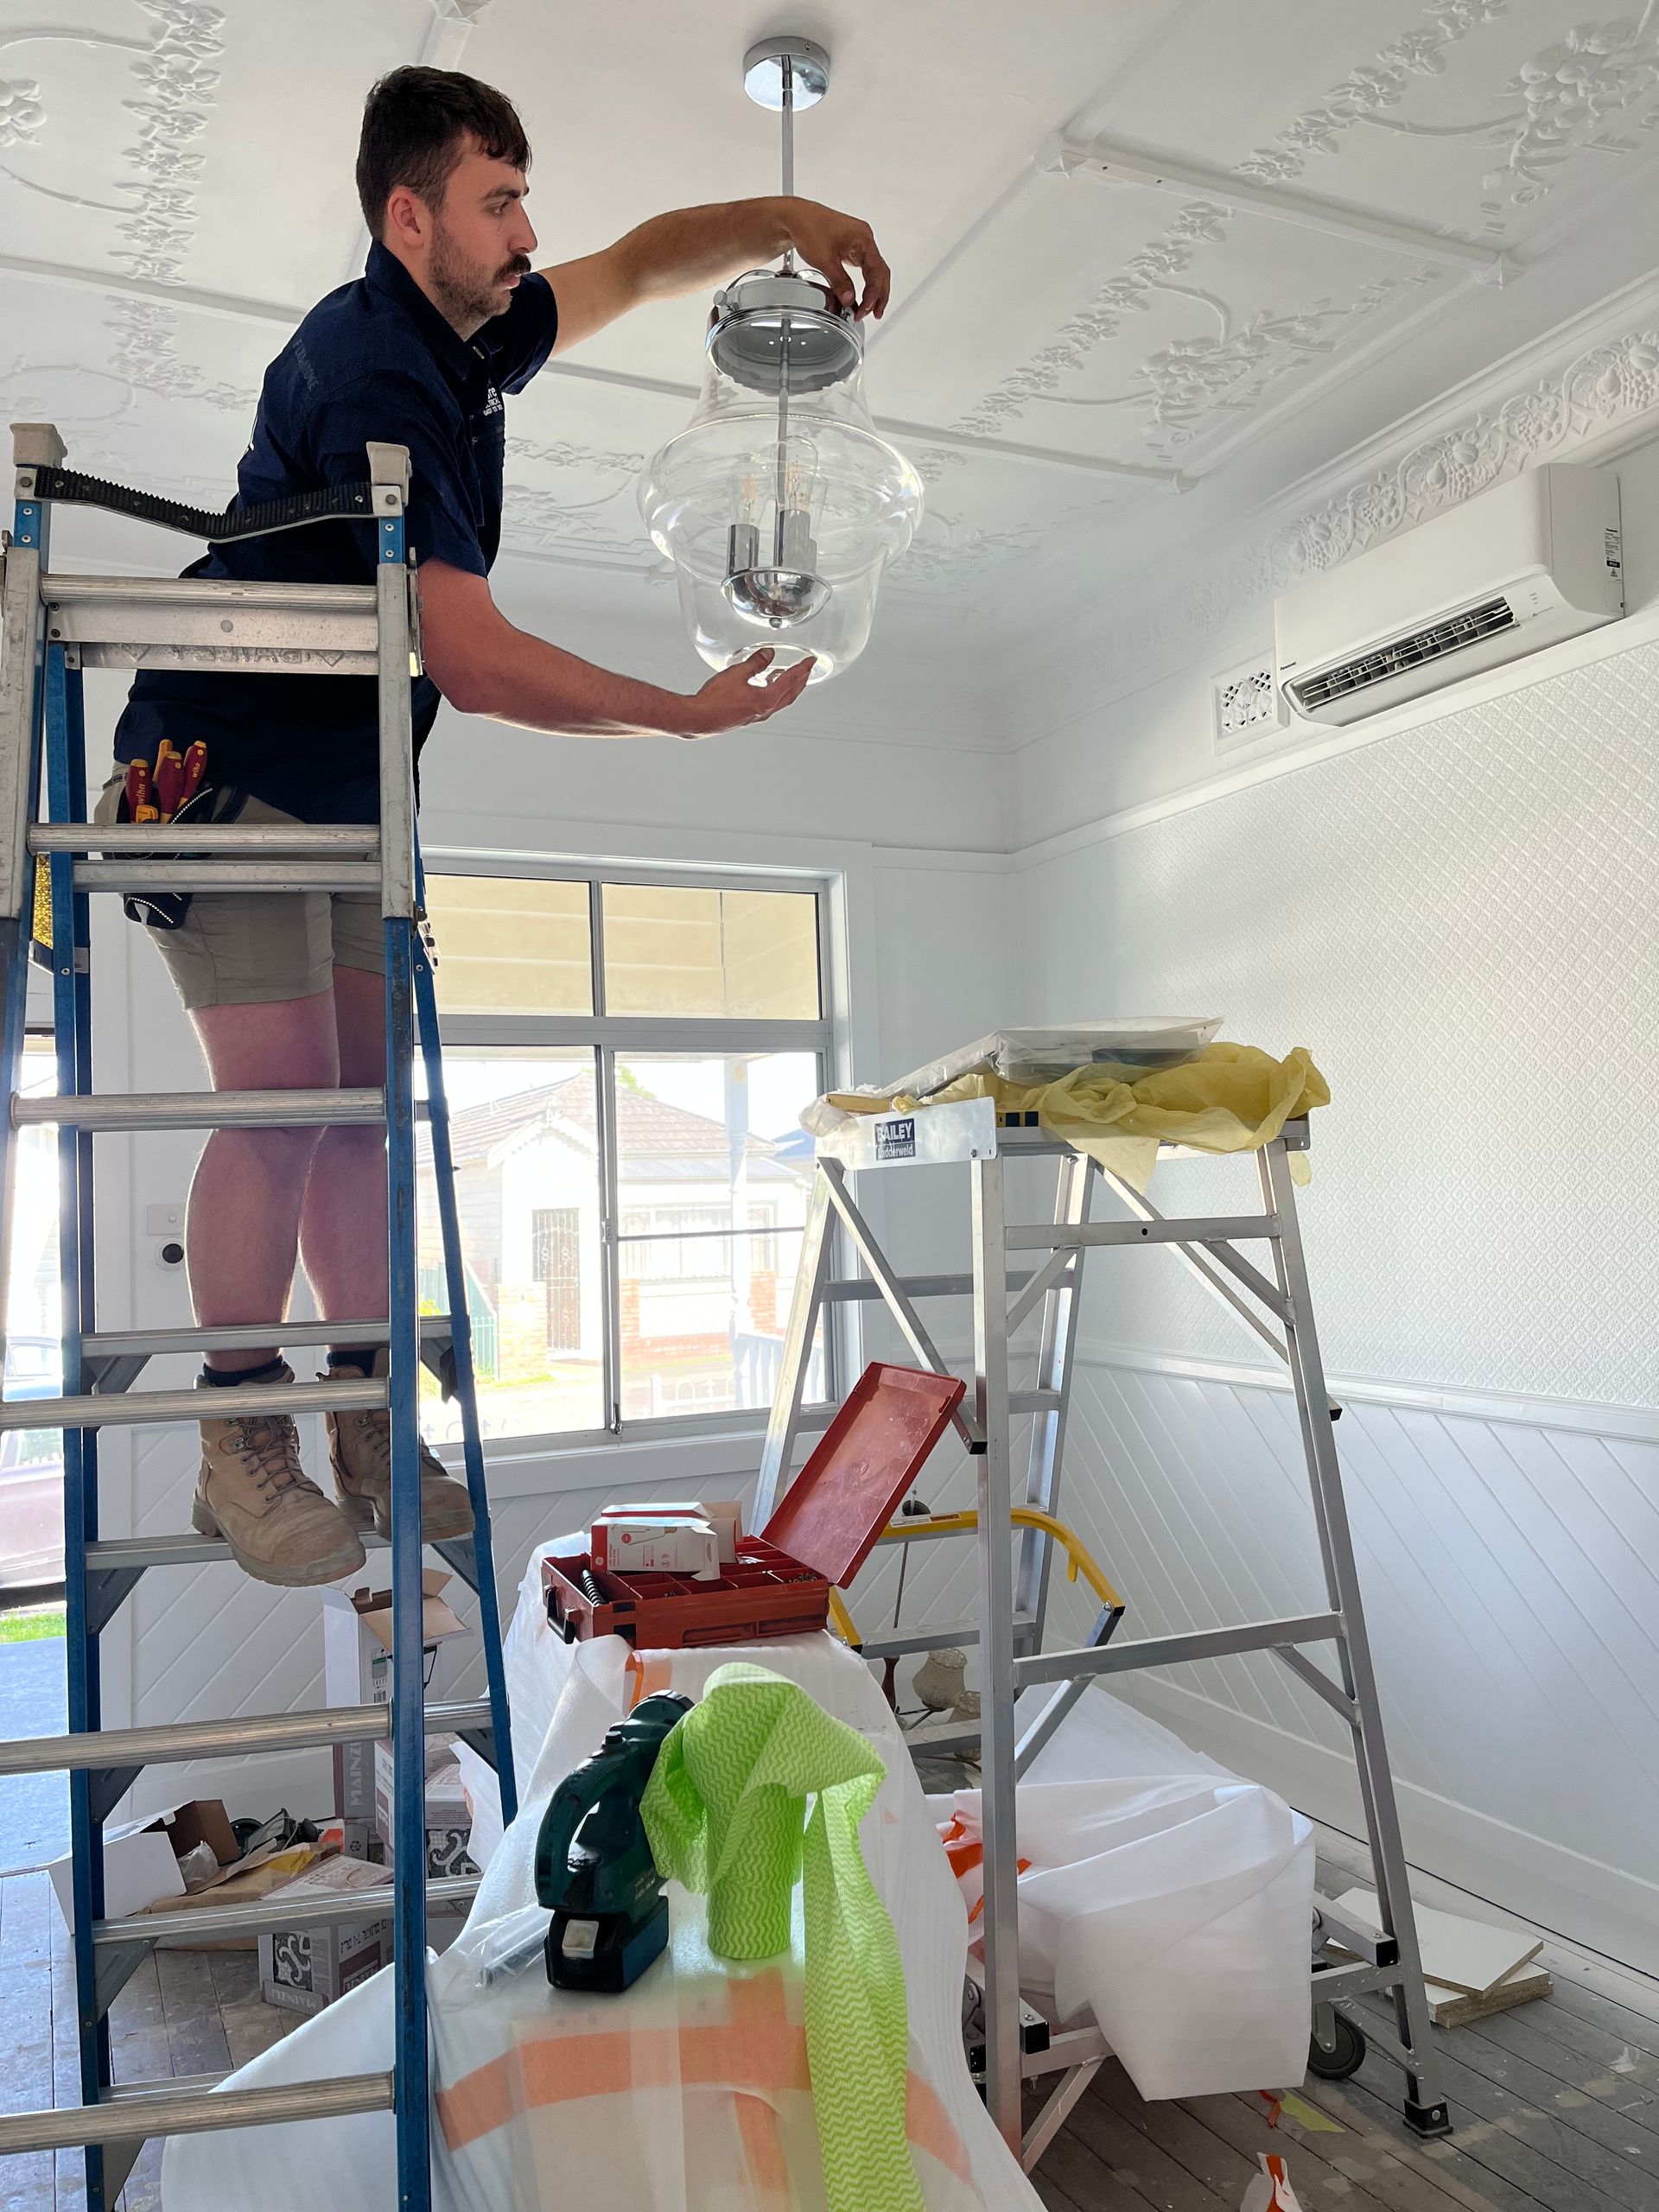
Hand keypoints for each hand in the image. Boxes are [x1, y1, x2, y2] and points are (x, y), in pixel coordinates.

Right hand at [677, 649, 813, 735]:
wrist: (699, 718)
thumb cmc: (715, 701)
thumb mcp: (737, 673)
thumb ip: (755, 663)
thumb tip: (768, 654)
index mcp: (766, 700)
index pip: (790, 681)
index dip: (802, 668)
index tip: (810, 661)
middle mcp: (765, 711)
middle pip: (790, 694)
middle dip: (801, 680)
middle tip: (807, 670)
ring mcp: (756, 715)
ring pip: (780, 700)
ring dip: (788, 688)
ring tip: (790, 677)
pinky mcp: (748, 717)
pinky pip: (768, 703)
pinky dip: (774, 693)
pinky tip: (767, 687)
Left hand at [776, 197, 890, 318]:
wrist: (797, 217)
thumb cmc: (809, 227)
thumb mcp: (825, 260)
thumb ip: (840, 282)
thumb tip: (849, 300)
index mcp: (863, 238)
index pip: (876, 272)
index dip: (872, 295)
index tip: (864, 310)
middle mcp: (864, 239)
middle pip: (880, 272)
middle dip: (879, 295)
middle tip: (874, 313)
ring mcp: (859, 243)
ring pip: (874, 271)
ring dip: (874, 290)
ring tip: (870, 308)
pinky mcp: (851, 247)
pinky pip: (865, 268)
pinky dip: (865, 283)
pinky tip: (862, 295)